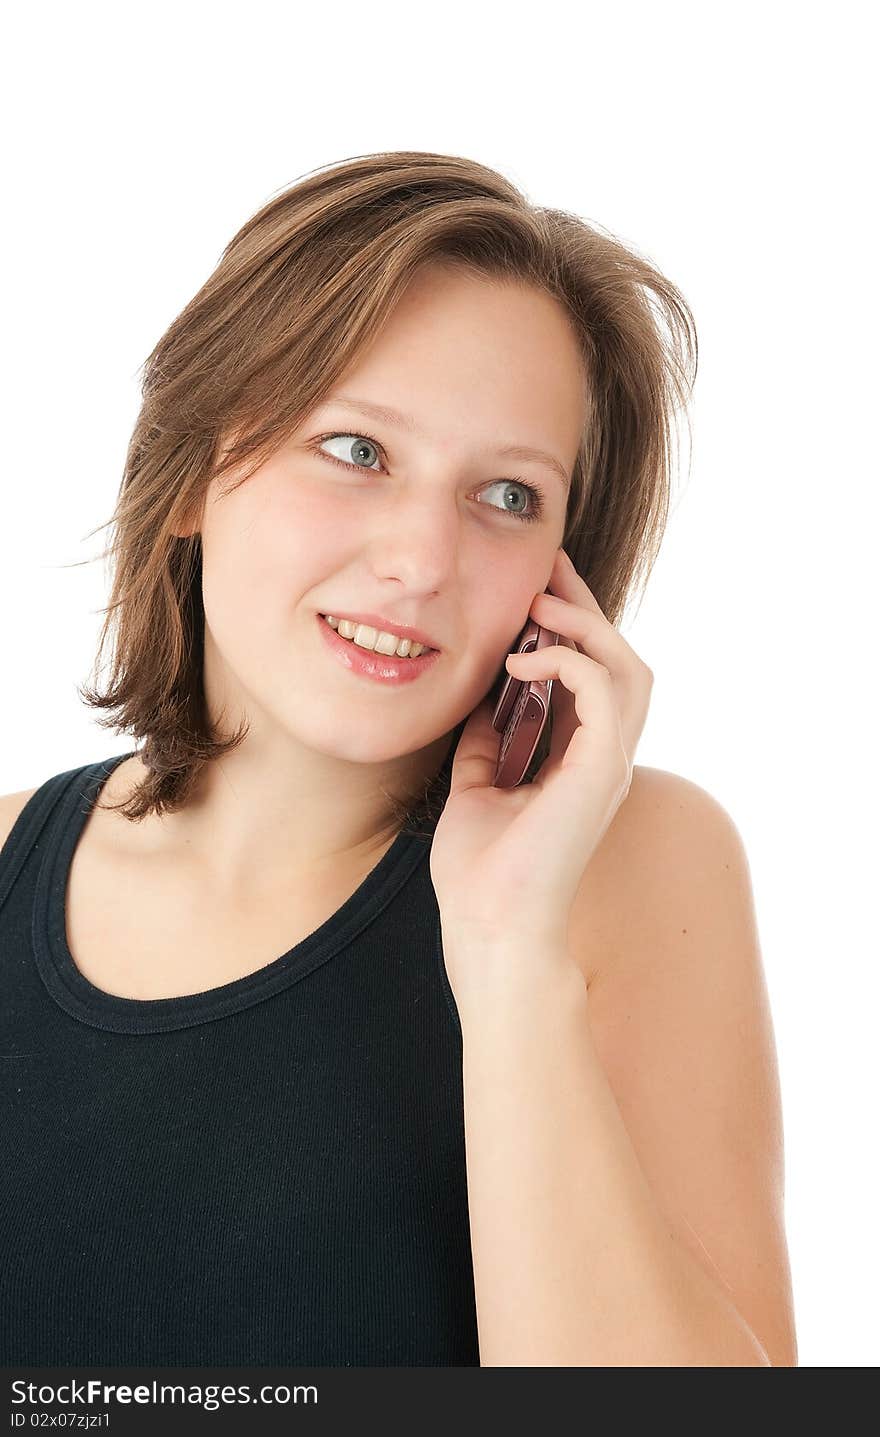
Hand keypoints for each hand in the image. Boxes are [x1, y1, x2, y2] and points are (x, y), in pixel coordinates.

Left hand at [430, 547, 653, 988]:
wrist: (489, 929)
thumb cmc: (481, 874)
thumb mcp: (475, 787)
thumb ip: (488, 743)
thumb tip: (481, 700)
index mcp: (581, 762)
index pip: (595, 677)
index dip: (572, 627)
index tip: (536, 588)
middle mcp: (606, 759)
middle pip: (623, 662)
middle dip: (587, 609)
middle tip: (547, 569)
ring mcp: (609, 767)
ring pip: (631, 670)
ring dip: (588, 627)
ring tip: (540, 605)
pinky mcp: (600, 774)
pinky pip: (605, 694)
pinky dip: (570, 664)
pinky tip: (522, 660)